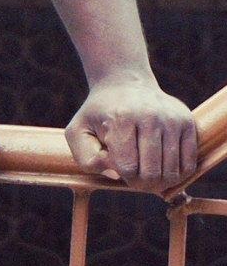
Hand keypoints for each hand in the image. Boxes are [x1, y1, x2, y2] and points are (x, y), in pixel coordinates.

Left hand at [65, 75, 196, 189]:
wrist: (124, 83)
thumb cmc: (99, 113)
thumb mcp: (77, 132)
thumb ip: (87, 159)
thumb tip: (116, 175)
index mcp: (122, 117)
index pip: (127, 168)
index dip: (120, 175)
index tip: (115, 162)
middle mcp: (150, 116)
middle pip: (151, 174)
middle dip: (140, 182)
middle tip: (132, 171)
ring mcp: (172, 118)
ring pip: (171, 173)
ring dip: (158, 179)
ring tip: (145, 166)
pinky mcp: (187, 122)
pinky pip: (188, 165)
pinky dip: (175, 173)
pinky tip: (161, 164)